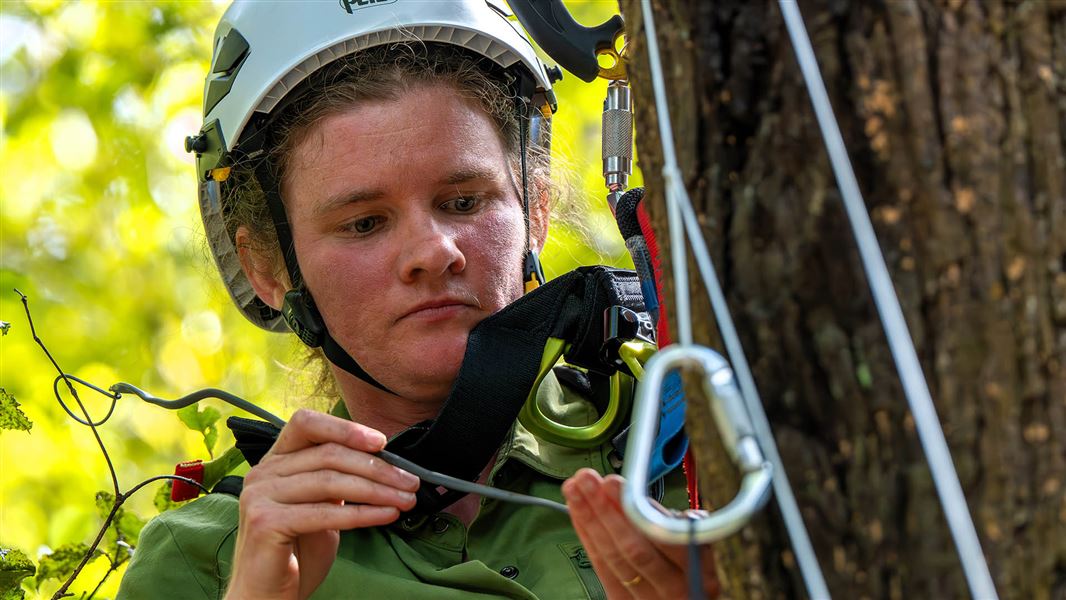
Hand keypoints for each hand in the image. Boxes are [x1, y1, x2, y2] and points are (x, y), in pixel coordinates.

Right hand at [224, 409, 419, 599]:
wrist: (266, 594)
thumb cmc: (296, 551)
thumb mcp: (321, 505)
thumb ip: (339, 479)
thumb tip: (386, 463)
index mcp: (275, 460)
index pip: (307, 423)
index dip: (346, 428)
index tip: (382, 442)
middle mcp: (263, 472)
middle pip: (328, 454)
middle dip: (377, 467)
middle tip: (410, 481)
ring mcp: (260, 496)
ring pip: (330, 481)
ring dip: (376, 490)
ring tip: (405, 500)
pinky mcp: (266, 522)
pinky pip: (324, 512)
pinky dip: (362, 513)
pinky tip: (386, 515)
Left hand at [562, 469, 718, 598]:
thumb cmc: (694, 574)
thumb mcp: (704, 551)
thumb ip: (687, 529)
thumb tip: (662, 503)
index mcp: (700, 574)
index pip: (665, 539)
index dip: (636, 509)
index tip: (615, 483)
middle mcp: (674, 589)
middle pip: (633, 548)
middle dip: (605, 509)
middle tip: (587, 481)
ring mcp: (647, 599)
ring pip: (613, 557)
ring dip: (590, 519)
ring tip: (576, 490)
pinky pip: (602, 568)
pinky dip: (588, 538)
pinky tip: (578, 514)